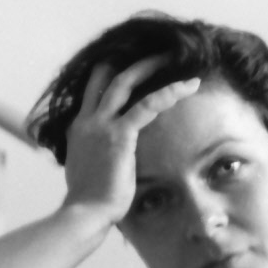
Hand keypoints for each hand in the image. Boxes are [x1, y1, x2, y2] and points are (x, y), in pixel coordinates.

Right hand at [61, 55, 200, 226]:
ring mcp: (101, 126)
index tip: (131, 66)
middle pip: (107, 76)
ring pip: (125, 81)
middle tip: (156, 53)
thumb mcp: (90, 171)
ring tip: (174, 57)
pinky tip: (188, 86)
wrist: (85, 215)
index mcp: (80, 128)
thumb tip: (109, 159)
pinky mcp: (119, 135)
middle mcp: (87, 121)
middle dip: (132, 62)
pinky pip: (147, 105)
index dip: (110, 74)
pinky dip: (169, 92)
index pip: (94, 90)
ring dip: (150, 66)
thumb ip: (98, 156)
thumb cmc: (91, 202)